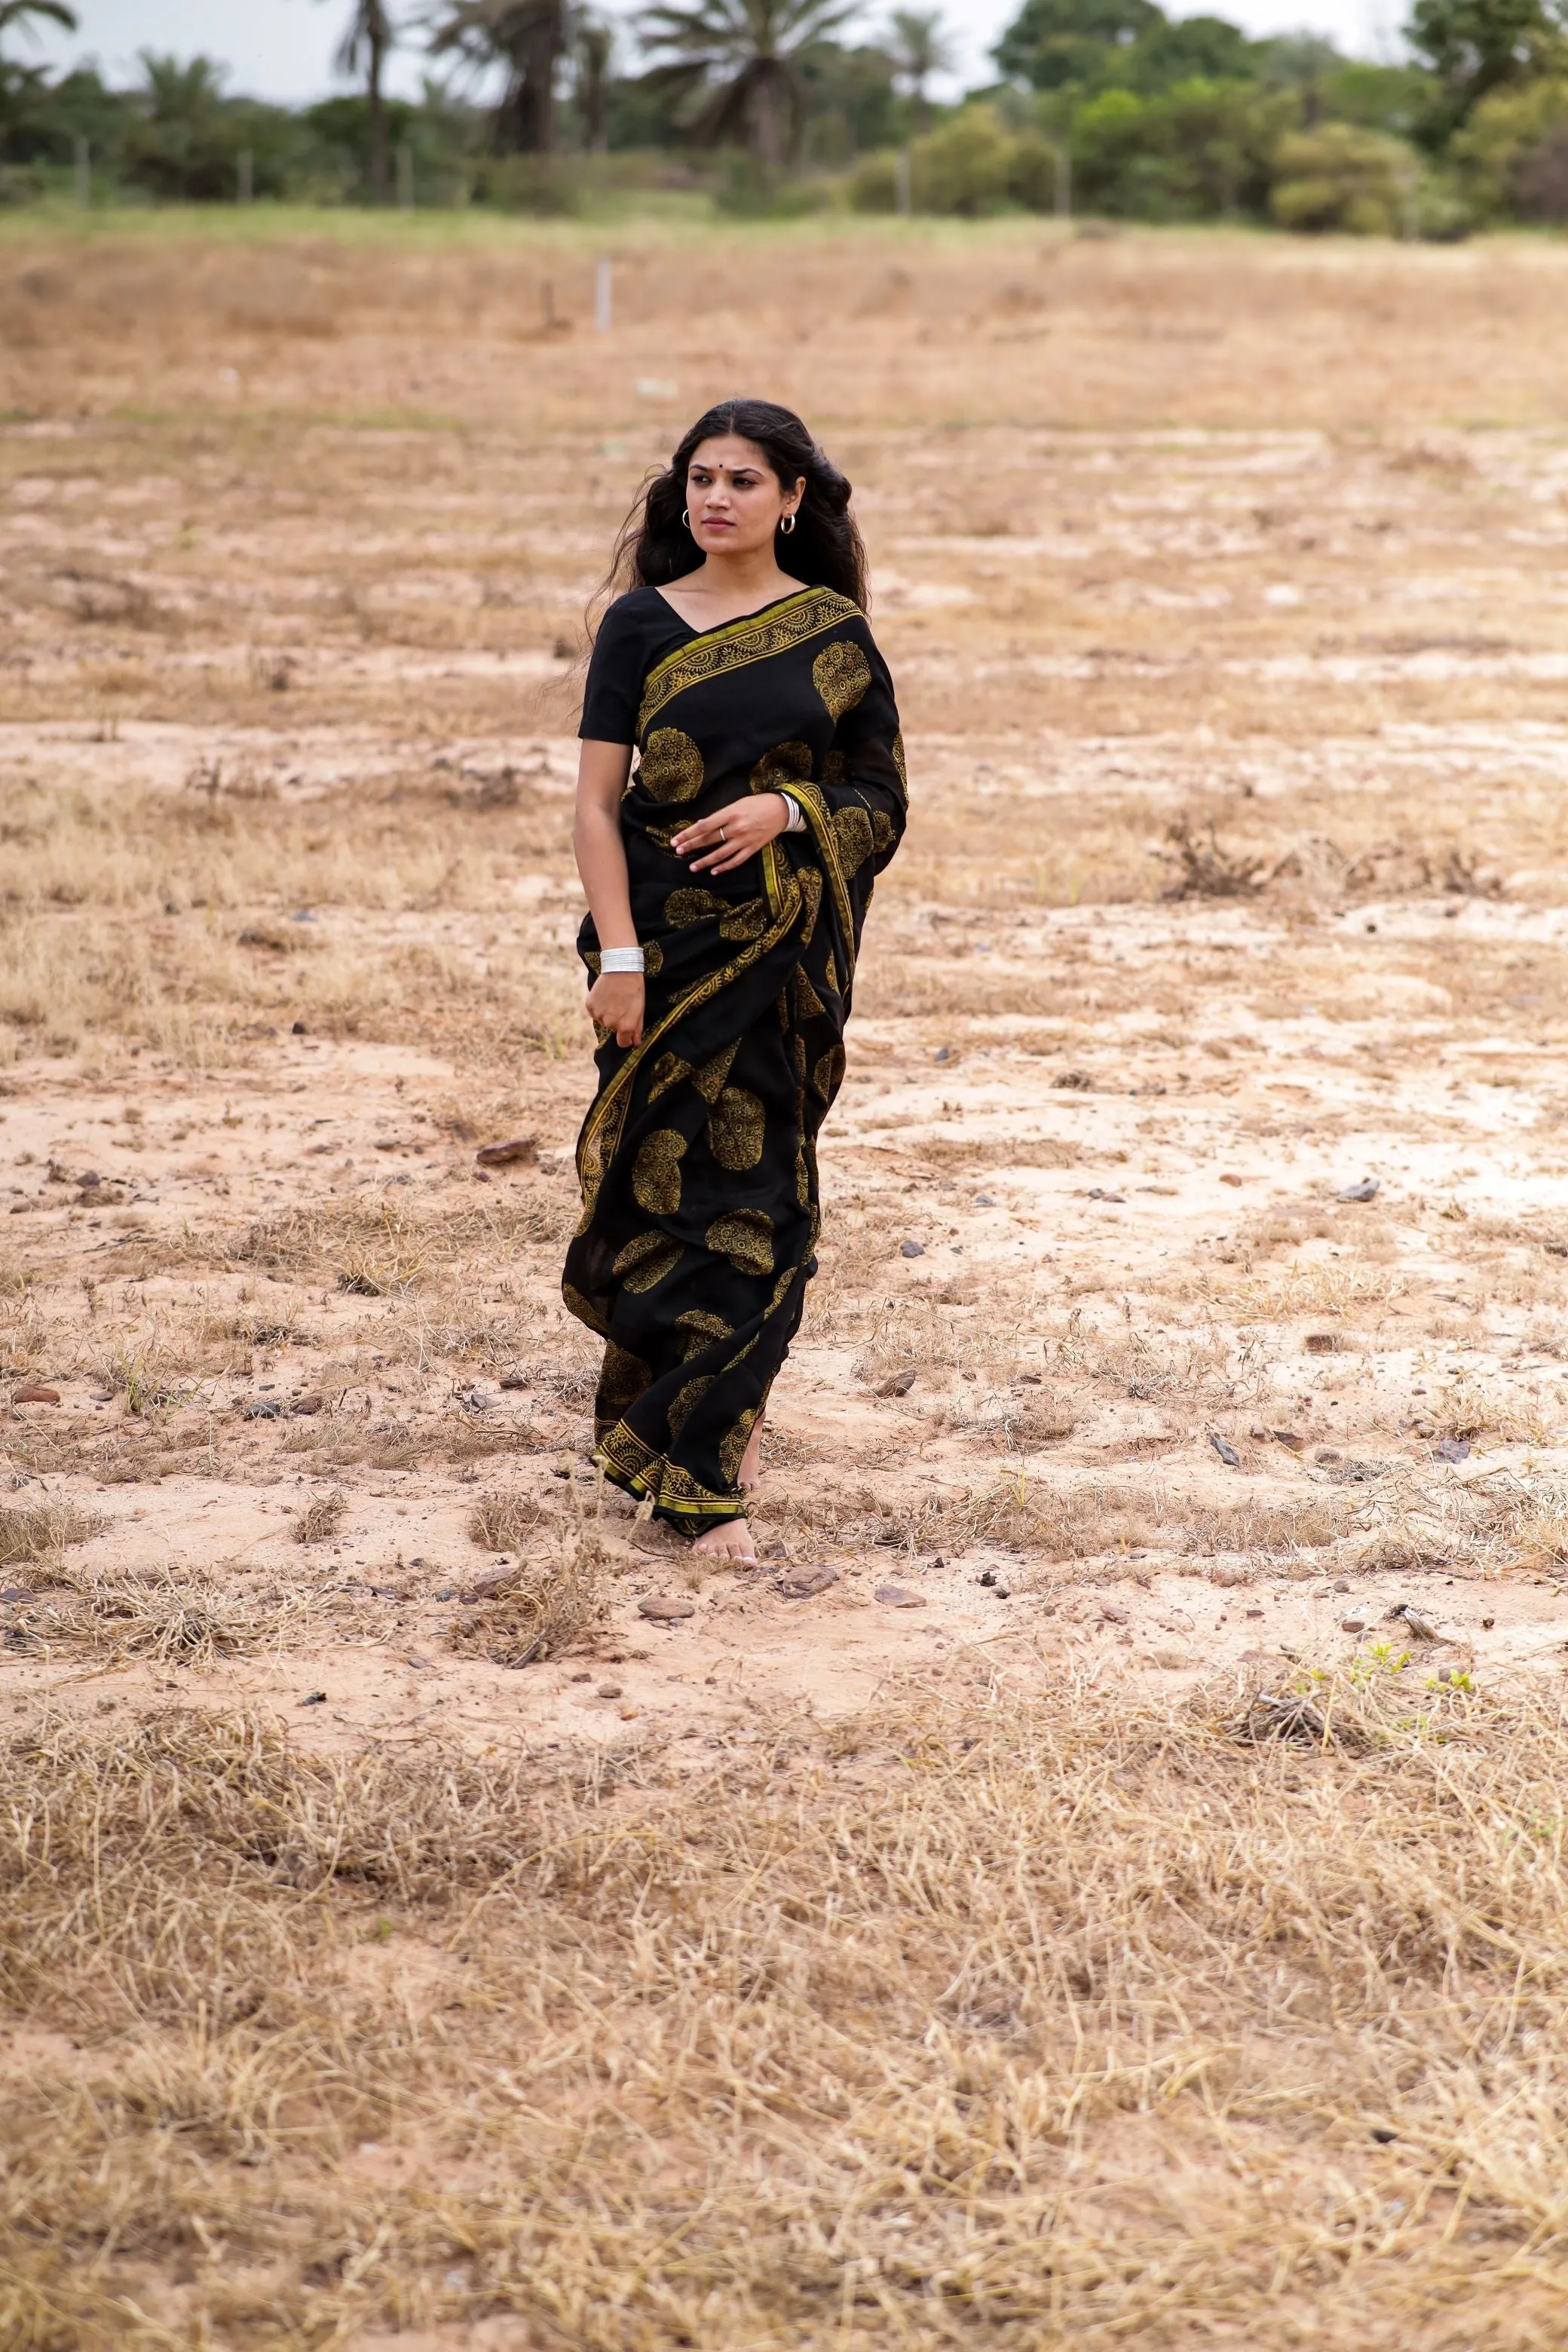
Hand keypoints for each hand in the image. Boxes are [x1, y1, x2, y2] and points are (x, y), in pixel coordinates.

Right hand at [586, 970, 643, 1047]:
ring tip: (613, 998)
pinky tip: (605, 995)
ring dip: (607, 1013)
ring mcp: (599, 1015)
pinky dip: (598, 1006)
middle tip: (622, 1005)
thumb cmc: (634, 989)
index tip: (627, 1033)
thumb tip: (636, 1043)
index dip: (625, 1039)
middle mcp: (610, 1024)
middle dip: (617, 1020)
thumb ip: (637, 1028)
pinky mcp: (590, 1006)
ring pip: (603, 1019)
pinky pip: (594, 1011)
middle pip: (612, 1028)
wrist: (621, 969)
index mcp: (625, 1026)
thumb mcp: (640, 1009)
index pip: (622, 1043)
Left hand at [672, 793, 789, 877]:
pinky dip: (724, 867)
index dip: (688, 834)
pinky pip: (735, 860)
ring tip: (692, 866)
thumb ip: (720, 816)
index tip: (676, 840)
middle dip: (691, 846)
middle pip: (708, 839)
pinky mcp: (753, 849)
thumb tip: (701, 825)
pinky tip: (713, 871)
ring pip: (720, 854)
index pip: (704, 826)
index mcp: (730, 813)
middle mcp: (736, 828)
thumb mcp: (737, 804)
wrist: (782, 810)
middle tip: (678, 851)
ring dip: (704, 861)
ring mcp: (744, 840)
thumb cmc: (757, 803)